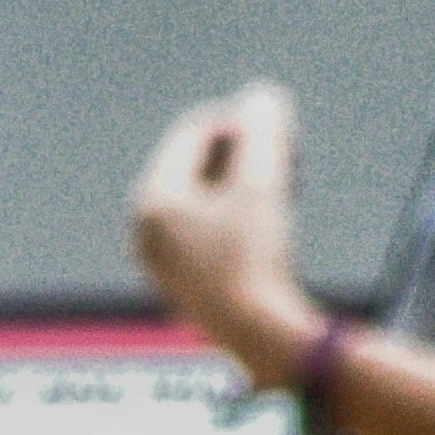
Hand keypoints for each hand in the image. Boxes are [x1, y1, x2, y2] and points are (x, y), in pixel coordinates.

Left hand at [128, 82, 318, 382]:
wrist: (261, 336)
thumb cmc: (257, 258)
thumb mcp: (263, 182)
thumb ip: (262, 129)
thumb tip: (261, 97)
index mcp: (153, 198)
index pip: (194, 132)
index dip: (241, 122)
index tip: (281, 132)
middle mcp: (146, 228)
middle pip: (195, 166)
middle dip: (243, 154)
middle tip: (288, 159)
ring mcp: (160, 259)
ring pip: (202, 199)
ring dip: (243, 185)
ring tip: (284, 190)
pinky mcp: (181, 283)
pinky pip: (205, 231)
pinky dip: (235, 218)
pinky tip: (268, 227)